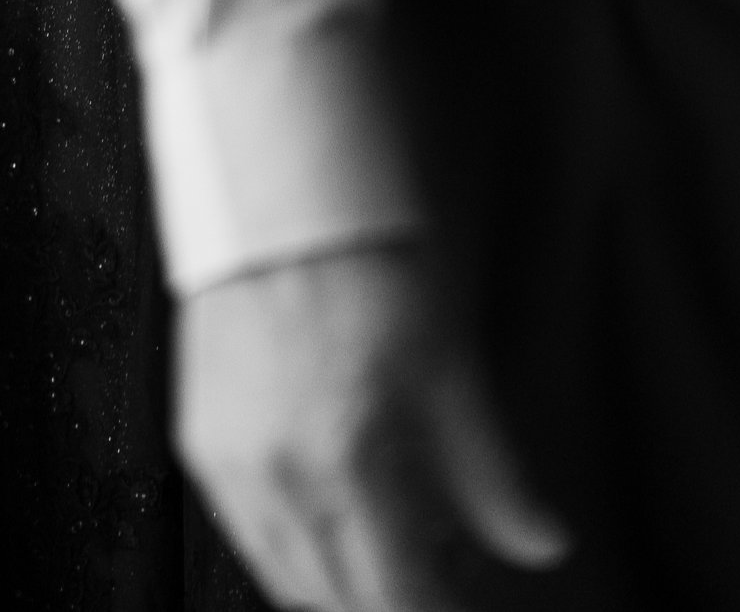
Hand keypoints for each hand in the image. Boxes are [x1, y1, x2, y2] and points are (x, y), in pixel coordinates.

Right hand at [177, 244, 568, 609]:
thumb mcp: (448, 350)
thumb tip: (542, 541)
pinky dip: (295, 544)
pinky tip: (337, 512)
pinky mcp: (197, 431)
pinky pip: (247, 527)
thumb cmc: (361, 239)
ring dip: (341, 584)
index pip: (393, 599)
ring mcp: (225, 457)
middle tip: (446, 582)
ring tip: (400, 552)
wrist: (274, 171)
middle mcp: (271, 473)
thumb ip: (491, 469)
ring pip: (285, 572)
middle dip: (392, 601)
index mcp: (339, 460)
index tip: (471, 607)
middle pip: (335, 598)